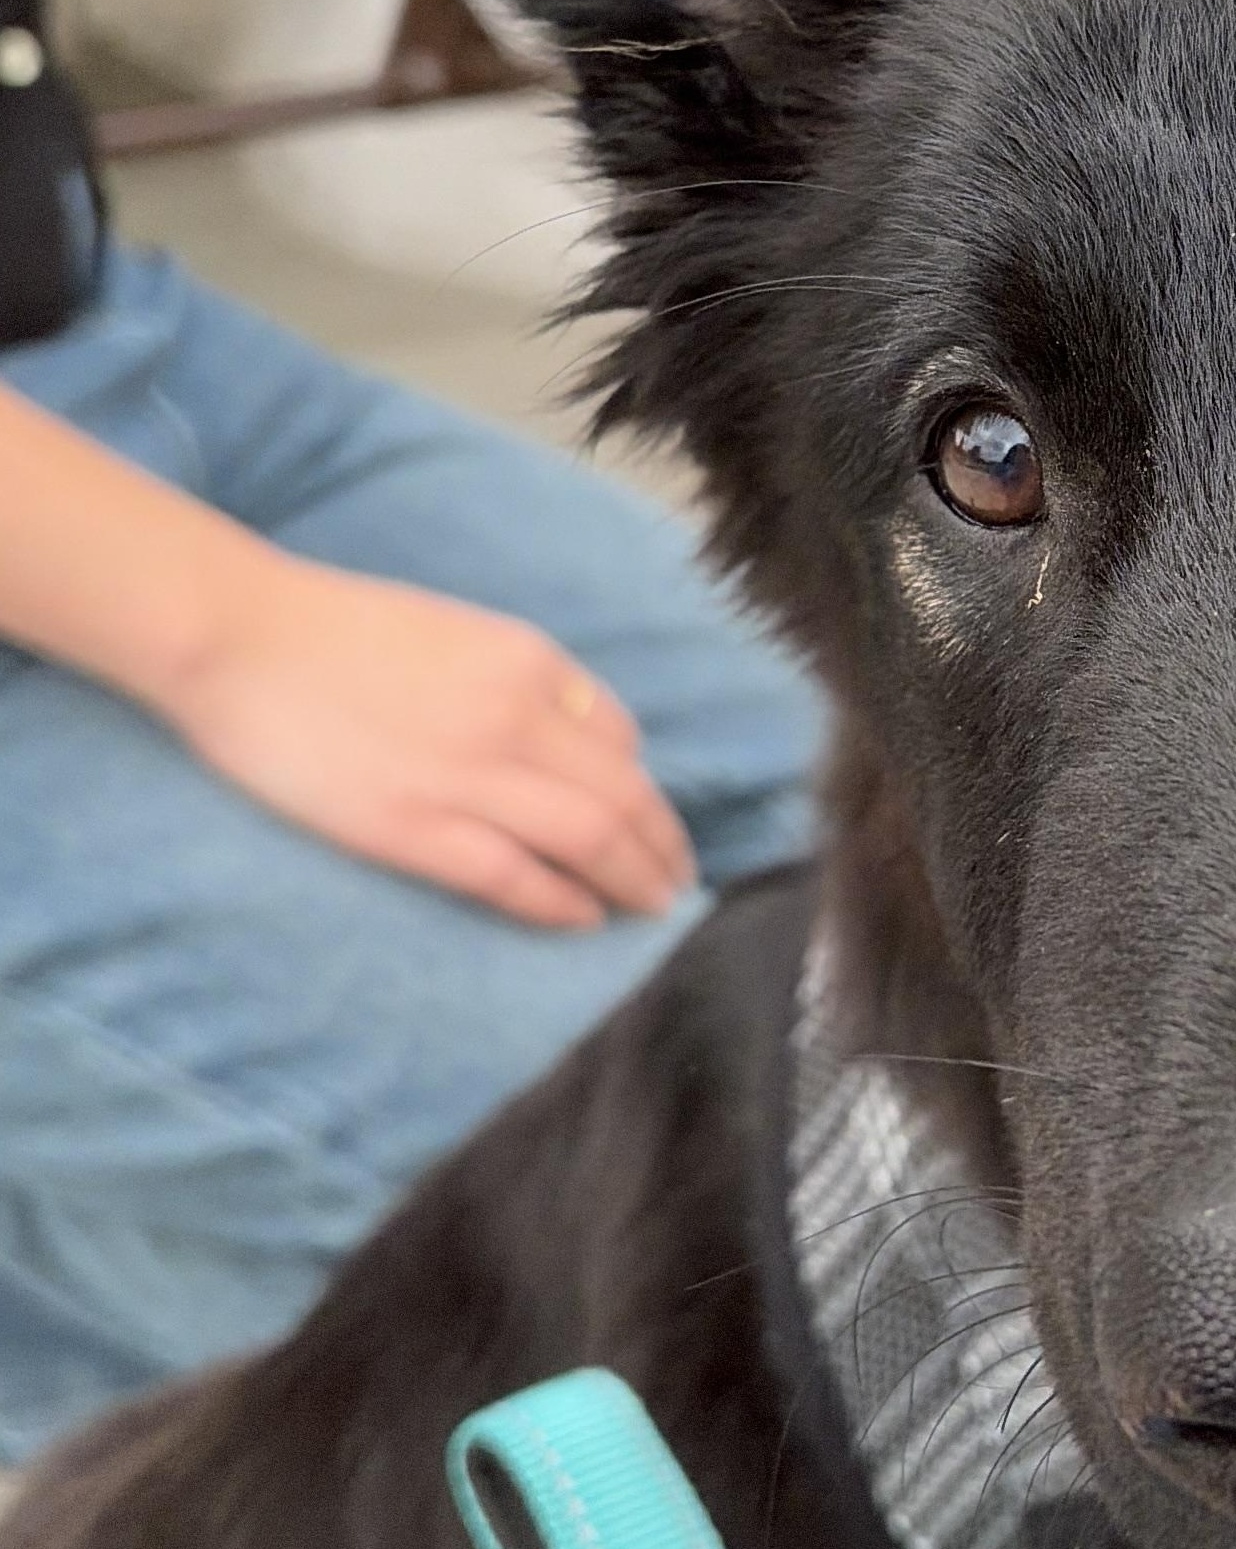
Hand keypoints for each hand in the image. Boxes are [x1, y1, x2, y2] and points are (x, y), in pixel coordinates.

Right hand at [154, 552, 696, 929]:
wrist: (243, 638)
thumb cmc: (343, 629)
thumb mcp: (463, 632)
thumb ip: (524, 680)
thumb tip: (581, 736)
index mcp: (531, 664)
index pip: (620, 738)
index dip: (643, 786)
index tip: (646, 818)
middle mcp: (517, 719)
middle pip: (622, 796)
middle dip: (661, 844)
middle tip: (679, 880)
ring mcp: (466, 776)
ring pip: (587, 839)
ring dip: (632, 879)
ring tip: (652, 907)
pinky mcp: (411, 829)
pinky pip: (512, 877)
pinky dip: (561, 902)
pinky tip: (584, 919)